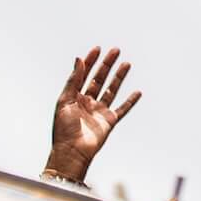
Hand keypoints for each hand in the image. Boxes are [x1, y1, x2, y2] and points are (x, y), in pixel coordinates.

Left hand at [43, 47, 141, 183]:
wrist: (71, 151)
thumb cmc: (63, 128)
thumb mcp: (65, 100)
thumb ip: (73, 80)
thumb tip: (79, 59)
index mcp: (74, 96)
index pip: (84, 74)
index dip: (90, 61)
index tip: (97, 49)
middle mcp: (87, 102)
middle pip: (99, 79)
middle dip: (107, 65)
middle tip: (115, 51)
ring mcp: (99, 111)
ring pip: (111, 90)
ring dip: (119, 77)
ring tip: (126, 63)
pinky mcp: (109, 121)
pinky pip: (122, 109)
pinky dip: (130, 101)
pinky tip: (137, 92)